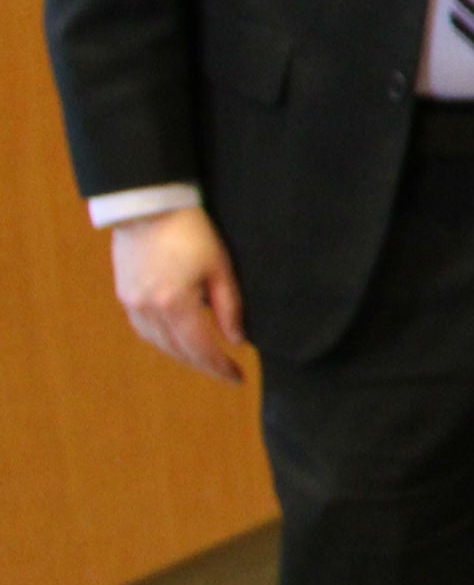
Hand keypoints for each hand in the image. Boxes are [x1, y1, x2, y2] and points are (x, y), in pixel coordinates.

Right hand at [109, 205, 246, 383]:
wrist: (149, 206)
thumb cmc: (191, 232)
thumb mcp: (220, 267)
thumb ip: (229, 307)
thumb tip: (236, 340)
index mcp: (174, 303)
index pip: (200, 349)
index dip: (220, 367)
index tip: (238, 377)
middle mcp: (148, 309)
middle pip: (178, 351)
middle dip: (203, 364)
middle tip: (226, 371)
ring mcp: (131, 303)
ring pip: (158, 343)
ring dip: (182, 355)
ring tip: (206, 358)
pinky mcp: (124, 295)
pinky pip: (144, 330)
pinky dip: (163, 340)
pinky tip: (178, 340)